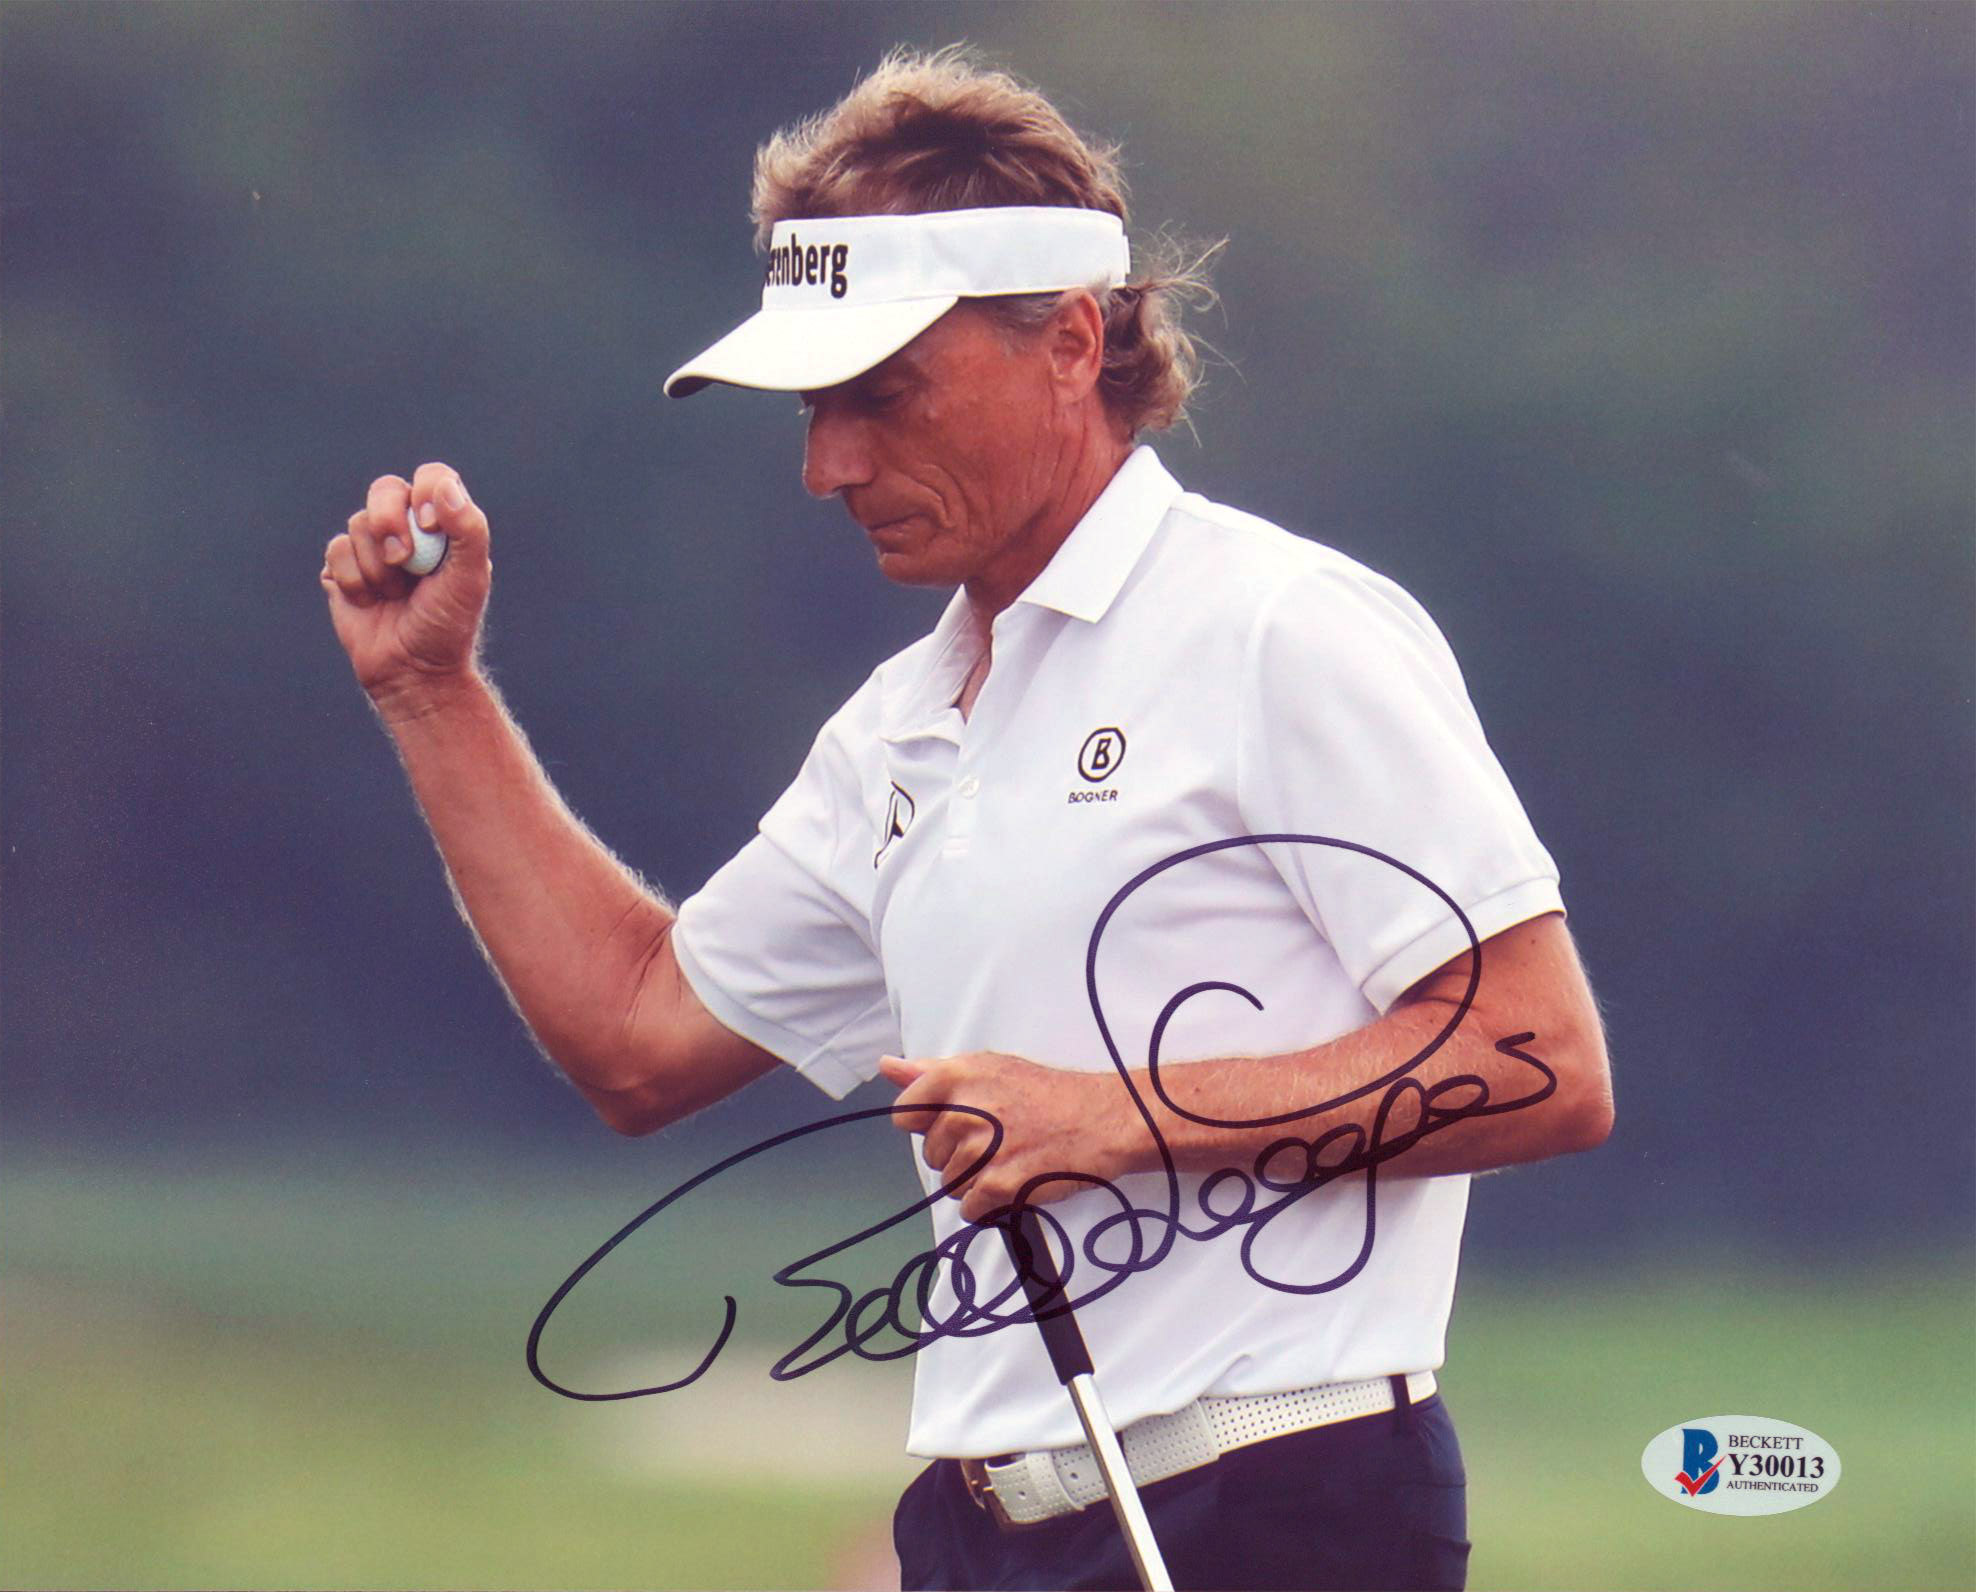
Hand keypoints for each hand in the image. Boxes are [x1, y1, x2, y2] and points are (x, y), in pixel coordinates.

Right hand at [321, 462, 492, 714]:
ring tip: (394, 596)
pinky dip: (355, 580)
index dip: (425, 491)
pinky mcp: (343, 566)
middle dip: (389, 523)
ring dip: (377, 567)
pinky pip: (336, 550)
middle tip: (404, 560)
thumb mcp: (470, 580)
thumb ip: (468, 530)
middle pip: (385, 490)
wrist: (412, 669)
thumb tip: (445, 489)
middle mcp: (407, 528)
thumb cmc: (447, 624)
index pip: (432, 477)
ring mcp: (372, 546)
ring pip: (358, 524)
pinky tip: (371, 602)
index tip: (430, 525)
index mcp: (443, 524)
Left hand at [878, 1051, 1126, 1223]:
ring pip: (950, 1184)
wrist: (1102, 1121)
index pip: (904, 1115)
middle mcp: (963, 1111)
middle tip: (999, 1139)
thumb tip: (887, 1066)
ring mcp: (981, 1150)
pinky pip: (970, 1209)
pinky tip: (1016, 1182)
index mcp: (955, 1077)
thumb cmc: (1045, 1095)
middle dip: (958, 1154)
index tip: (960, 1123)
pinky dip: (990, 1205)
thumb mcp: (988, 1069)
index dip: (930, 1124)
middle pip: (930, 1155)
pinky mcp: (999, 1186)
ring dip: (977, 1181)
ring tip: (1012, 1159)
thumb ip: (931, 1073)